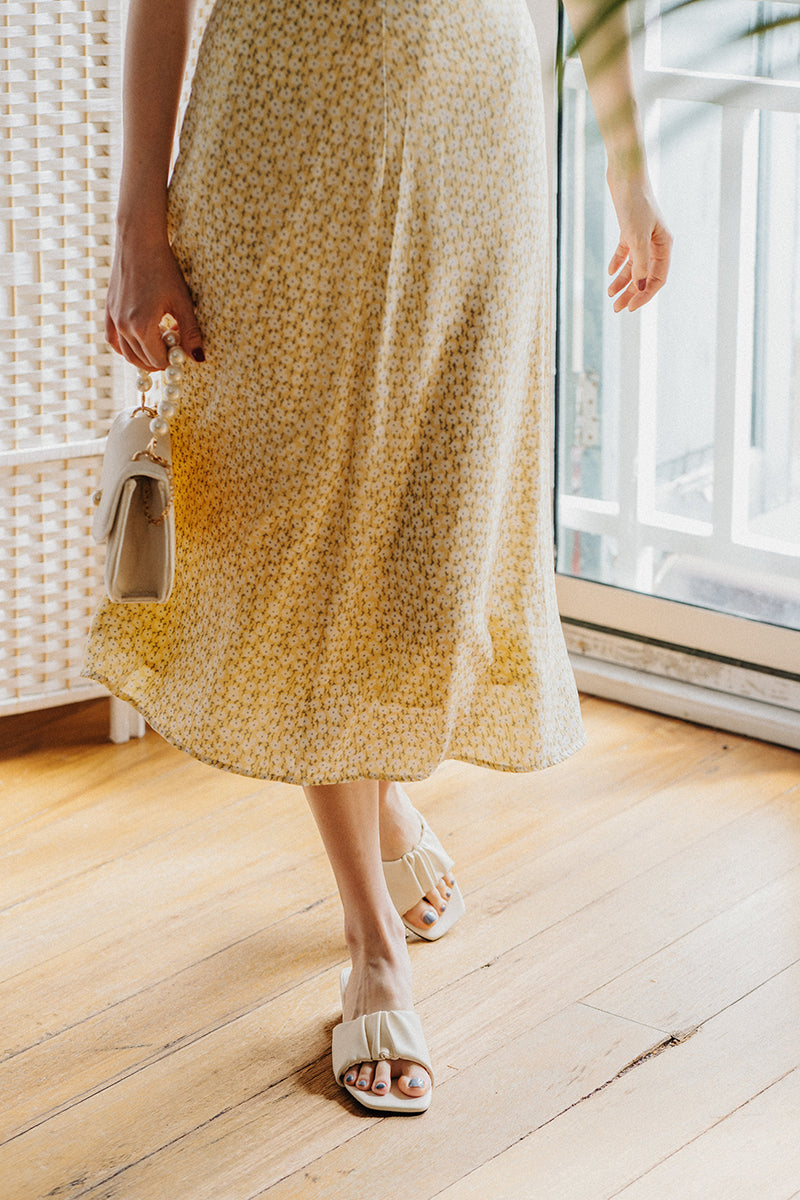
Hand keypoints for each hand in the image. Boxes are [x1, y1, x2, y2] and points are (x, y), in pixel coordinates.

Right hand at [105, 232, 204, 369]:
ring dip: (144, 355)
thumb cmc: (164, 270)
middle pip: (142, 361)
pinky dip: (125, 348)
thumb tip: (199, 358)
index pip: (158, 360)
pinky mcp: (108, 310)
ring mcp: (113, 319)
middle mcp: (123, 326)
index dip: (173, 359)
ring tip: (160, 342)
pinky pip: (112, 340)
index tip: (183, 347)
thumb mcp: (183, 302)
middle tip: (173, 348)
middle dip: (160, 359)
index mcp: (142, 326)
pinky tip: (139, 341)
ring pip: (126, 354)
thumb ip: (190, 333)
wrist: (139, 242)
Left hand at [606, 169, 671, 312]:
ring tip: (610, 295)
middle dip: (631, 293)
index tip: (630, 308)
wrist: (626, 176)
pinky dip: (618, 263)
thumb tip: (640, 288)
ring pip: (634, 266)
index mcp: (664, 245)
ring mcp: (642, 237)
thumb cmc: (636, 204)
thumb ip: (640, 264)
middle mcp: (656, 243)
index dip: (644, 295)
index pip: (658, 279)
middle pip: (645, 276)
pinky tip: (609, 273)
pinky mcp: (629, 230)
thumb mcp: (637, 237)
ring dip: (623, 281)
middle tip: (617, 309)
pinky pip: (625, 252)